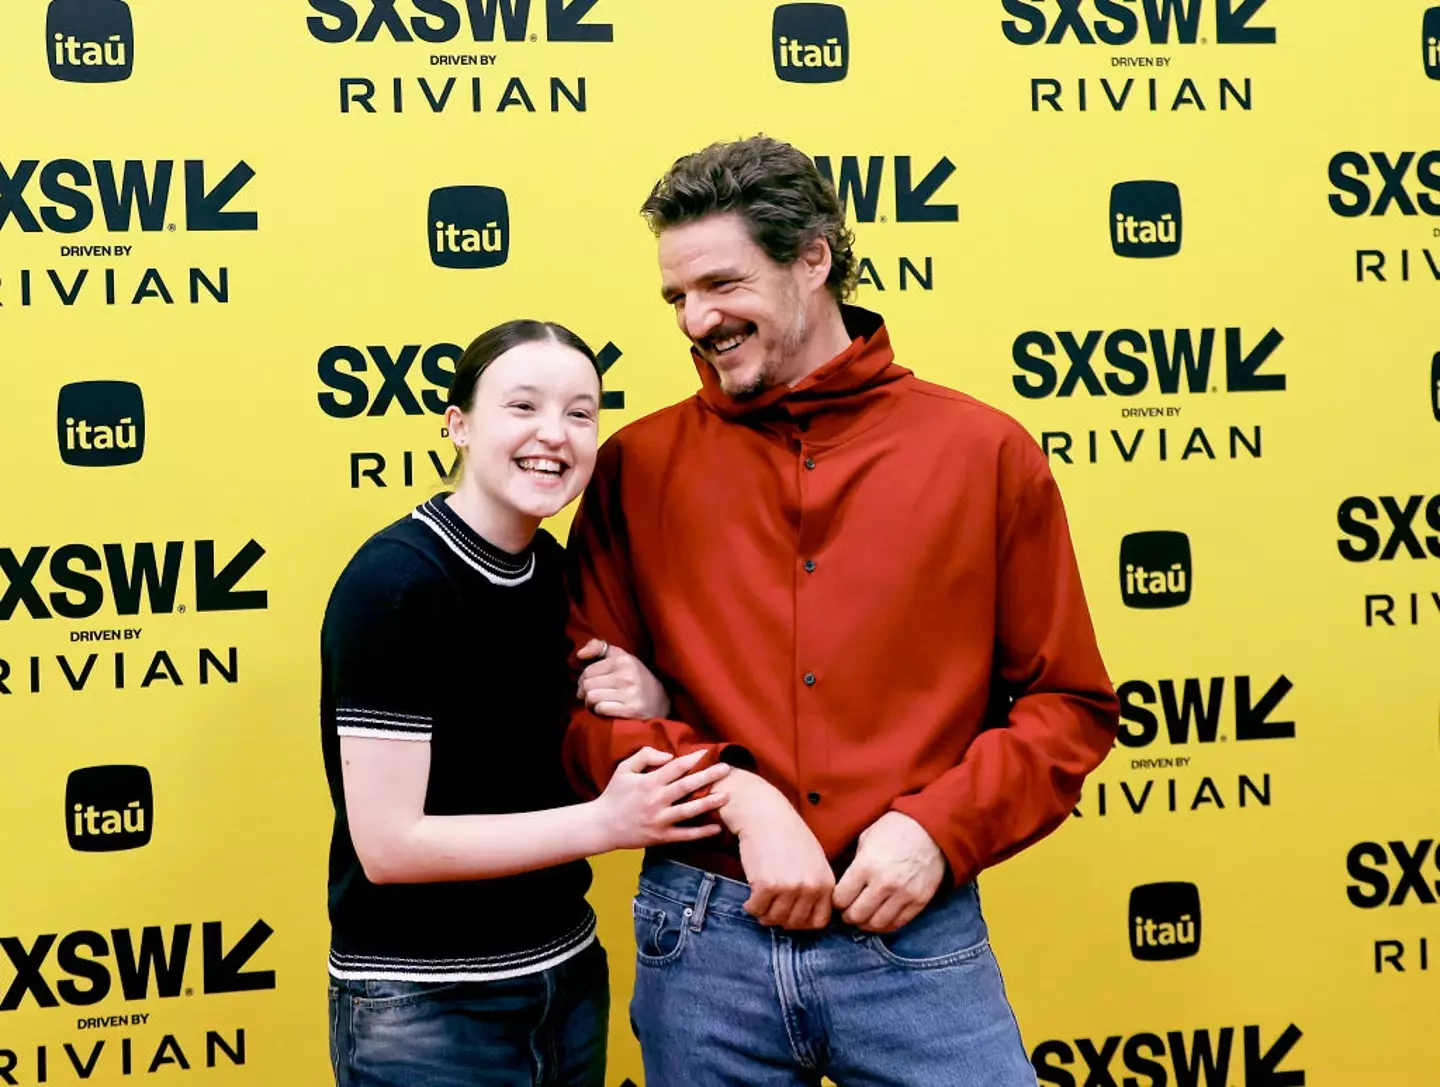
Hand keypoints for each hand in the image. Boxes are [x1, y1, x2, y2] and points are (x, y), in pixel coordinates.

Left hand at [576, 638, 671, 718]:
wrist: (661, 700)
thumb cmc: (635, 677)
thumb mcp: (621, 656)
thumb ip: (598, 647)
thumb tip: (579, 654)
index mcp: (623, 660)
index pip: (587, 672)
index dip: (582, 680)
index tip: (587, 685)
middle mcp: (627, 674)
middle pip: (587, 686)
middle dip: (584, 693)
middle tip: (590, 696)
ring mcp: (630, 693)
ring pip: (592, 698)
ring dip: (590, 703)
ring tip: (596, 703)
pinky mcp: (631, 709)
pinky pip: (601, 709)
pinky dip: (599, 710)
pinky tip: (606, 709)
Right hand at [593, 747, 728, 850]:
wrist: (602, 825)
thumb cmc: (614, 794)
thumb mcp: (624, 769)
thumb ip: (644, 755)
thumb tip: (668, 755)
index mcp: (648, 782)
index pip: (675, 767)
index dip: (693, 759)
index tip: (708, 753)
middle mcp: (656, 800)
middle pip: (686, 786)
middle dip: (708, 776)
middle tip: (726, 769)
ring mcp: (659, 820)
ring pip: (688, 811)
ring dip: (709, 803)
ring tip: (727, 796)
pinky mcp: (661, 836)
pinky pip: (684, 835)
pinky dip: (701, 832)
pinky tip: (717, 828)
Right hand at [716, 770, 833, 929]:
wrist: (764, 814)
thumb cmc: (786, 835)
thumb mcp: (813, 861)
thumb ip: (814, 887)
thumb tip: (806, 919)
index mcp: (826, 883)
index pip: (818, 922)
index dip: (801, 922)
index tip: (789, 914)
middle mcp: (811, 887)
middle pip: (794, 923)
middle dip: (779, 919)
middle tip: (770, 906)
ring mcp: (790, 887)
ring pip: (774, 919)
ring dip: (763, 913)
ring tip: (759, 899)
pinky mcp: (766, 885)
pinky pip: (756, 909)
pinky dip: (750, 906)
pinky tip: (749, 896)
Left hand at [832, 812, 944, 932]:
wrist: (930, 828)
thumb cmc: (894, 830)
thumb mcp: (866, 839)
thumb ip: (855, 864)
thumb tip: (843, 886)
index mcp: (866, 866)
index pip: (841, 898)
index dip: (837, 902)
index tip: (839, 900)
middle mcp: (883, 884)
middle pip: (856, 915)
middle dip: (848, 916)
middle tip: (848, 913)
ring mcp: (903, 894)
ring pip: (876, 924)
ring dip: (866, 924)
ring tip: (863, 918)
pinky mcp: (919, 901)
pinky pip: (898, 924)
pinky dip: (885, 926)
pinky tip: (880, 919)